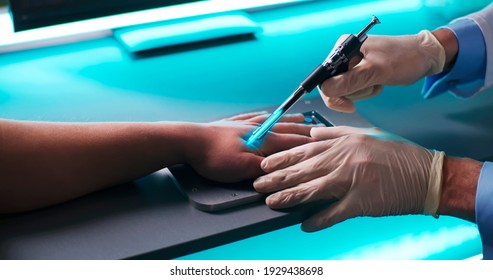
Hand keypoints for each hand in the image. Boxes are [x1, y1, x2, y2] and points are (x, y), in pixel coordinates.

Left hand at [186, 113, 313, 182]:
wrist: (188, 141)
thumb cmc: (213, 156)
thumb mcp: (241, 169)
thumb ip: (264, 170)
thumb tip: (281, 171)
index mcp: (264, 140)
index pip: (294, 140)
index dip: (311, 142)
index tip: (327, 141)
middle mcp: (258, 128)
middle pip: (287, 127)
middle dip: (304, 128)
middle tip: (319, 128)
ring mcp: (245, 124)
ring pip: (273, 120)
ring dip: (288, 119)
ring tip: (300, 117)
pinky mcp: (232, 124)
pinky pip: (255, 117)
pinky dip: (265, 115)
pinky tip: (265, 114)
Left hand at [253, 126, 443, 231]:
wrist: (428, 175)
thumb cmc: (397, 154)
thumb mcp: (366, 135)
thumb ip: (336, 134)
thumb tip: (312, 134)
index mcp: (344, 144)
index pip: (304, 151)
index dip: (281, 159)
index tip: (264, 165)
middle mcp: (344, 160)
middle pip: (302, 170)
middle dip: (277, 178)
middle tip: (257, 184)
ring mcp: (352, 181)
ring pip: (312, 190)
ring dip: (289, 197)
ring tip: (271, 202)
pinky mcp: (362, 203)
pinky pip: (335, 213)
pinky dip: (319, 220)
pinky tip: (304, 224)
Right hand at [319, 30, 445, 111]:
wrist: (424, 57)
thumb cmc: (405, 59)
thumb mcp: (376, 71)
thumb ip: (350, 81)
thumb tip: (327, 90)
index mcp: (343, 48)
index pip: (324, 77)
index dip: (333, 94)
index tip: (347, 105)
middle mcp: (345, 54)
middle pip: (333, 85)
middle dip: (352, 92)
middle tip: (370, 88)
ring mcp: (353, 63)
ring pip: (344, 89)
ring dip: (362, 92)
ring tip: (377, 83)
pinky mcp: (361, 71)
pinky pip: (354, 89)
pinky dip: (366, 91)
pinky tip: (379, 83)